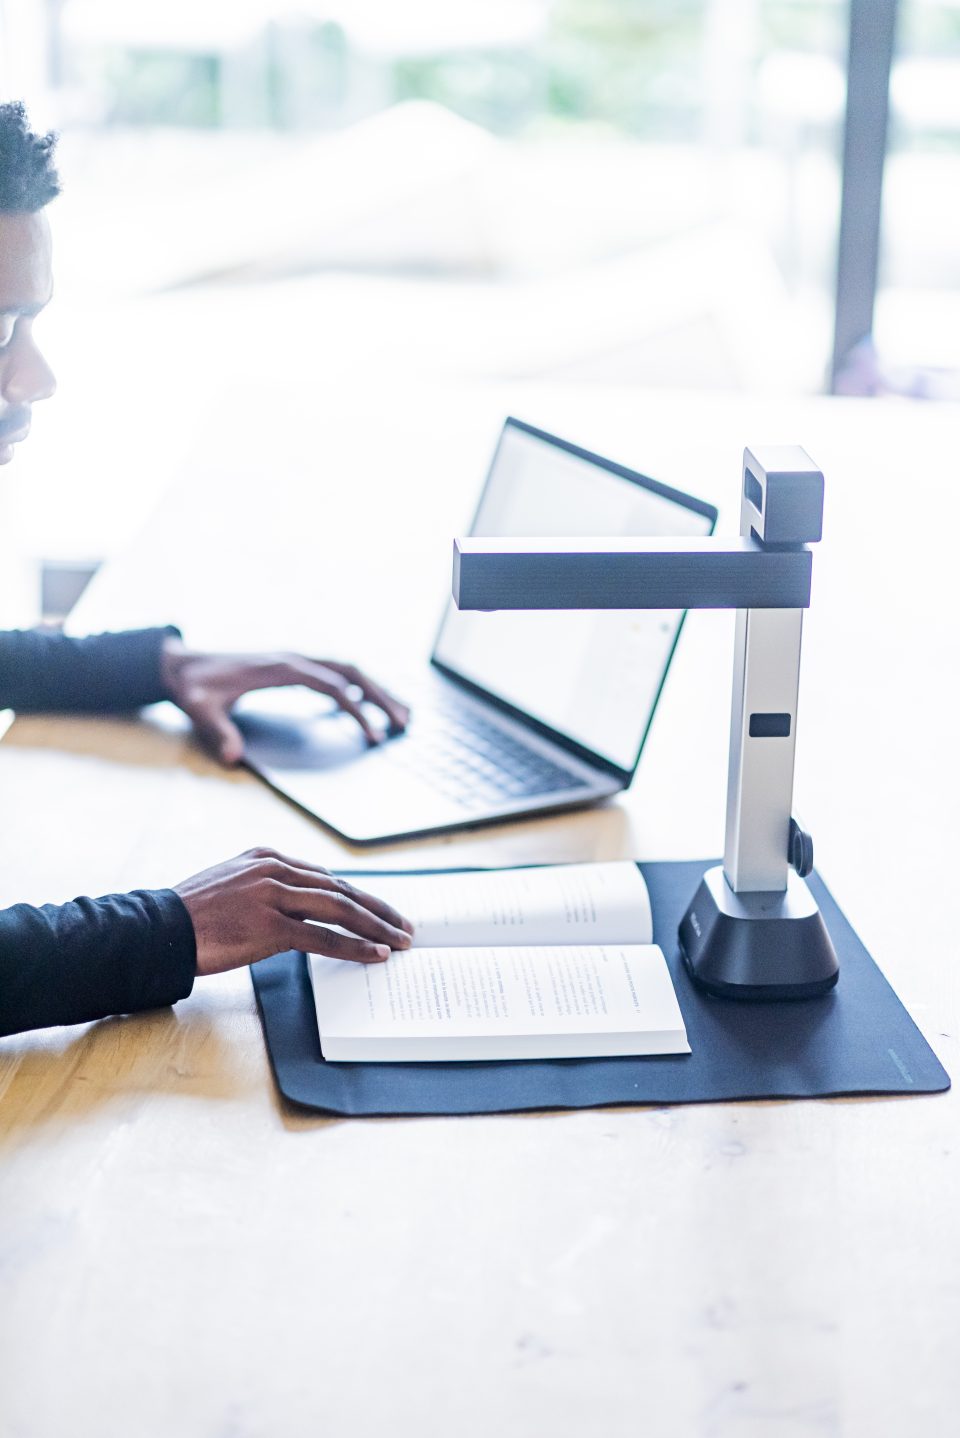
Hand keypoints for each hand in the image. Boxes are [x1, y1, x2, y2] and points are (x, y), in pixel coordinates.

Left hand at [160, 638, 409, 764]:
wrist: (181, 664)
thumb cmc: (193, 687)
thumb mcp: (201, 710)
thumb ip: (218, 731)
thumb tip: (231, 756)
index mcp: (281, 668)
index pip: (332, 687)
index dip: (356, 711)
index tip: (372, 736)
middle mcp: (295, 659)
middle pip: (351, 673)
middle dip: (381, 697)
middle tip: (404, 724)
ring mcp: (296, 660)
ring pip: (347, 670)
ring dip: (375, 690)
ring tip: (400, 715)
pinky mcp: (293, 667)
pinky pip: (334, 675)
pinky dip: (356, 689)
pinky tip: (366, 708)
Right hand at [174, 848, 414, 975]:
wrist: (158, 930)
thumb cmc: (192, 915)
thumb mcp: (232, 884)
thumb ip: (267, 887)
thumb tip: (300, 908)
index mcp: (267, 857)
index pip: (326, 876)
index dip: (359, 894)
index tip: (380, 909)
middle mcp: (275, 870)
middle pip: (341, 889)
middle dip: (378, 908)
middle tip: (404, 925)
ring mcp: (272, 896)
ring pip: (339, 909)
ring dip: (376, 927)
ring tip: (400, 940)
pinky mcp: (269, 926)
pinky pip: (323, 937)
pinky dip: (354, 946)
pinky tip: (375, 954)